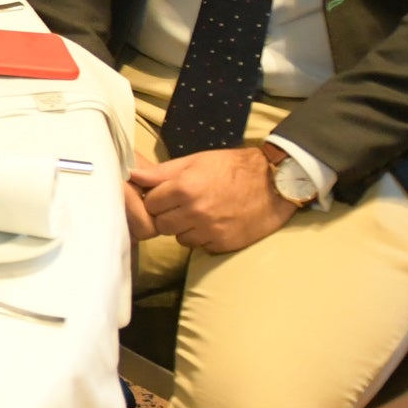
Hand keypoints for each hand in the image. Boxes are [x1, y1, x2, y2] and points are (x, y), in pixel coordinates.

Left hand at [128, 147, 295, 255]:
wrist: (275, 183)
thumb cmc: (233, 167)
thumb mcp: (196, 161)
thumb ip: (161, 172)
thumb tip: (131, 175)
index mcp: (184, 187)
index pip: (151, 203)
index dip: (158, 199)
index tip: (167, 195)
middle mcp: (195, 211)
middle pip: (161, 224)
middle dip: (168, 215)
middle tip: (183, 205)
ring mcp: (210, 230)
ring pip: (179, 237)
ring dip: (185, 228)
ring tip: (202, 212)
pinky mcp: (223, 243)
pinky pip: (200, 246)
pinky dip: (203, 237)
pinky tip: (215, 223)